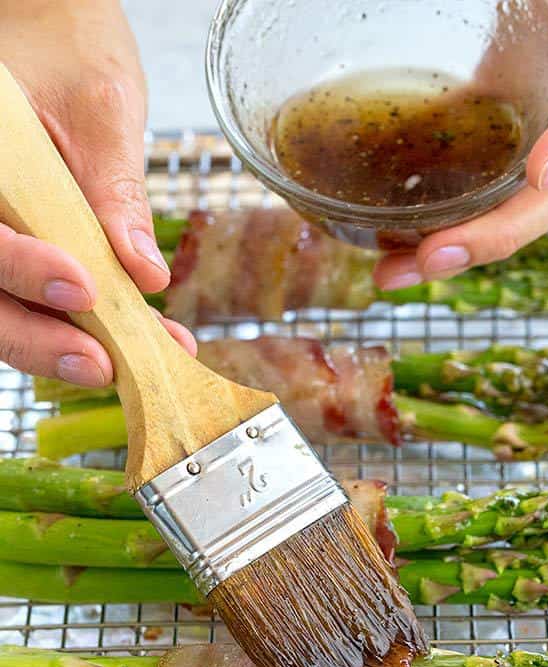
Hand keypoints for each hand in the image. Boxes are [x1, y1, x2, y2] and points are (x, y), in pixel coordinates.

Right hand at [0, 0, 195, 385]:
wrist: (57, 31)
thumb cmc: (67, 48)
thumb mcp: (101, 110)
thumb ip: (115, 192)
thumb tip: (146, 273)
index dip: (21, 270)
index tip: (81, 287)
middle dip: (39, 339)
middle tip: (101, 364)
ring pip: (4, 312)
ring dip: (63, 345)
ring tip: (131, 363)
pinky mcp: (18, 254)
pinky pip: (34, 302)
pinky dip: (79, 328)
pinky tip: (134, 338)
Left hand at [374, 0, 547, 289]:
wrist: (540, 16)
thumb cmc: (539, 3)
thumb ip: (521, 2)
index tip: (540, 174)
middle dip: (496, 235)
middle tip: (433, 258)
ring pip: (524, 215)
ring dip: (460, 252)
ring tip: (394, 274)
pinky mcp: (515, 168)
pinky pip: (488, 209)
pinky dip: (442, 234)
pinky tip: (394, 257)